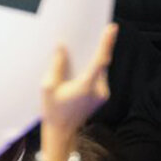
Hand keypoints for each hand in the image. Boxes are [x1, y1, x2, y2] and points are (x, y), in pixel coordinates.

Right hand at [40, 24, 115, 138]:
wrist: (63, 132)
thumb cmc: (54, 111)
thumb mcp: (48, 87)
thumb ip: (56, 66)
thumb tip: (62, 48)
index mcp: (86, 87)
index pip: (100, 61)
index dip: (106, 44)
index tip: (112, 29)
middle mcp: (99, 90)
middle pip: (102, 63)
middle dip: (99, 46)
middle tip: (97, 28)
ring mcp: (103, 94)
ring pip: (101, 69)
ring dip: (95, 58)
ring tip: (87, 43)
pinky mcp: (102, 96)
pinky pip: (100, 76)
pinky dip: (94, 68)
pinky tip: (84, 61)